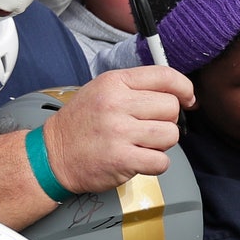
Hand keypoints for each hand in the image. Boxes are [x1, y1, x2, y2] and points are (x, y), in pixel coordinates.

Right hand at [40, 66, 195, 194]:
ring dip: (162, 143)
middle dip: (167, 120)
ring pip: (171, 134)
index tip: (188, 100)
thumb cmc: (82, 124)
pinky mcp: (122, 159)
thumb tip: (180, 93)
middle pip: (172, 107)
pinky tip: (138, 160)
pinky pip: (162, 160)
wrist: (52, 155)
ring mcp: (118, 132)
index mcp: (114, 82)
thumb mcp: (103, 91)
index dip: (185, 88)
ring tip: (141, 144)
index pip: (165, 75)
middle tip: (147, 128)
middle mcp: (116, 104)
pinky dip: (155, 164)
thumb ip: (138, 88)